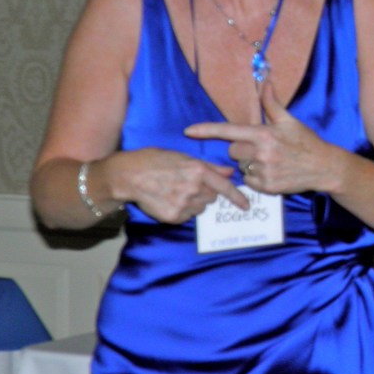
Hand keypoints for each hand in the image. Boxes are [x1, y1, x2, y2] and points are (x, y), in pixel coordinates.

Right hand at [109, 148, 248, 223]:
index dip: (237, 197)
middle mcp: (193, 188)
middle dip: (206, 193)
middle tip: (189, 185)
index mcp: (198, 170)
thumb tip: (229, 172)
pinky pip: (187, 216)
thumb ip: (209, 167)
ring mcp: (183, 204)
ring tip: (176, 191)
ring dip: (194, 202)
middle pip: (212, 197)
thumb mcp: (183, 157)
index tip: (245, 206)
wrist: (128, 176)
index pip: (224, 187)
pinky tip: (168, 200)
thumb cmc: (154, 161)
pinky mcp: (173, 216)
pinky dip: (182, 211)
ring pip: (200, 208)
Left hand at [185, 80, 338, 194]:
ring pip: (240, 166)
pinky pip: (249, 181)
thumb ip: (272, 103)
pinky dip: (257, 178)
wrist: (324, 167)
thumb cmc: (306, 141)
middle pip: (232, 150)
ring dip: (249, 163)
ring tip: (270, 161)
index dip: (206, 130)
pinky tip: (272, 172)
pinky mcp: (267, 187)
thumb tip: (265, 81)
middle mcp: (261, 153)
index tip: (188, 131)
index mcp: (264, 134)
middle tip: (261, 148)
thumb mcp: (290, 121)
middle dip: (241, 148)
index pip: (228, 130)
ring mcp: (263, 171)